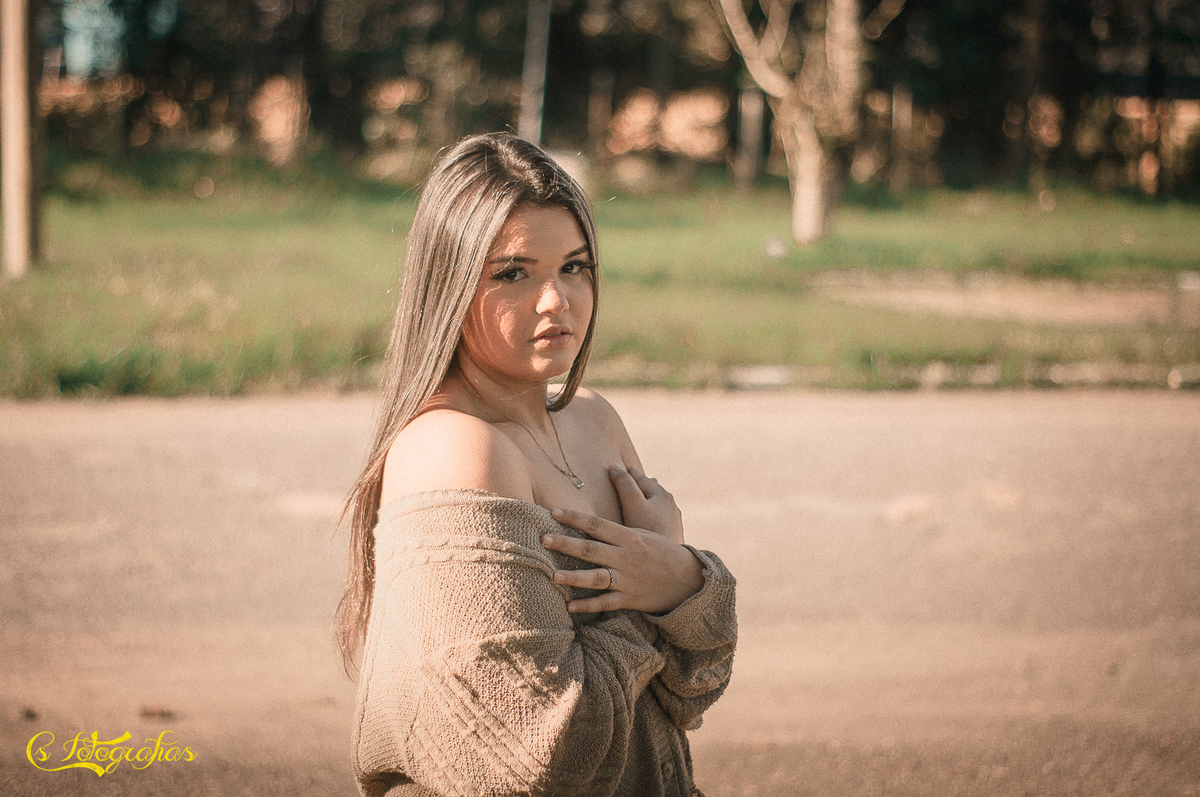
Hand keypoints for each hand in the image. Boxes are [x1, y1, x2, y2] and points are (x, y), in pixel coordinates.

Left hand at [541, 466, 702, 613]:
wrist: (689, 580)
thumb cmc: (663, 552)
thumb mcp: (643, 535)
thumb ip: (617, 532)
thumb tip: (590, 524)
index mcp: (629, 537)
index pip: (596, 524)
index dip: (574, 517)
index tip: (553, 511)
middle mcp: (626, 557)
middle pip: (591, 549)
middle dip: (566, 544)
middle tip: (543, 539)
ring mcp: (627, 579)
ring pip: (596, 578)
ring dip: (574, 577)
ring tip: (553, 575)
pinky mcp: (629, 599)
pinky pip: (605, 603)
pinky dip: (588, 606)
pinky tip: (570, 606)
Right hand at [612, 464, 684, 543]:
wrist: (670, 565)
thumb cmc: (650, 531)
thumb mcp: (633, 505)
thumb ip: (624, 485)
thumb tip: (614, 466)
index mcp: (662, 495)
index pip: (641, 478)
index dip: (627, 473)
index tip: (616, 467)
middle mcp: (670, 506)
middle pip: (651, 490)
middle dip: (638, 484)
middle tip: (626, 478)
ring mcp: (672, 521)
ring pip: (656, 505)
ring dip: (645, 499)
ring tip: (636, 497)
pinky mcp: (670, 535)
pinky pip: (657, 518)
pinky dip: (649, 513)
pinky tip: (645, 521)